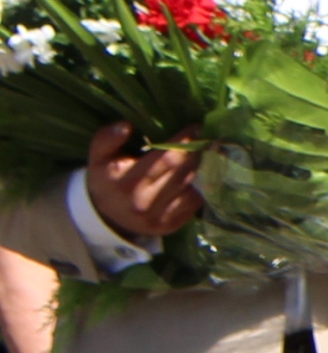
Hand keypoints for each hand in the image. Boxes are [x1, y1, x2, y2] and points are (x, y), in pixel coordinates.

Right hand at [82, 124, 197, 242]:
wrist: (104, 215)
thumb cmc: (106, 179)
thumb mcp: (98, 157)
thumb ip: (107, 139)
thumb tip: (126, 125)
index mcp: (128, 183)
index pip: (167, 158)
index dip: (184, 142)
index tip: (195, 128)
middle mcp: (145, 203)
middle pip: (183, 171)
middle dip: (195, 153)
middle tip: (204, 139)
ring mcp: (159, 217)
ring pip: (192, 187)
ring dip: (199, 170)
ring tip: (199, 157)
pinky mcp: (171, 226)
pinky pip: (194, 203)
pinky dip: (196, 188)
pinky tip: (192, 178)